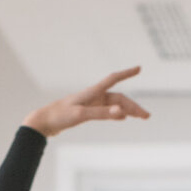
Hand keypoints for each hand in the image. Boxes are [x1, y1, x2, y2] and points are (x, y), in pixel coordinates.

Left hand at [25, 68, 149, 137]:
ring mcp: (91, 103)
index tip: (139, 68)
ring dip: (128, 111)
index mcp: (92, 92)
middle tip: (146, 116)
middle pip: (119, 98)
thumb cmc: (60, 116)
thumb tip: (122, 113)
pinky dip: (118, 113)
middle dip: (134, 106)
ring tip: (141, 117)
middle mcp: (94, 96)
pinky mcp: (87, 111)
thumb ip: (102, 114)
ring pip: (115, 105)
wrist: (44, 122)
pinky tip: (123, 117)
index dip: (127, 73)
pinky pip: (107, 110)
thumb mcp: (82, 115)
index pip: (113, 79)